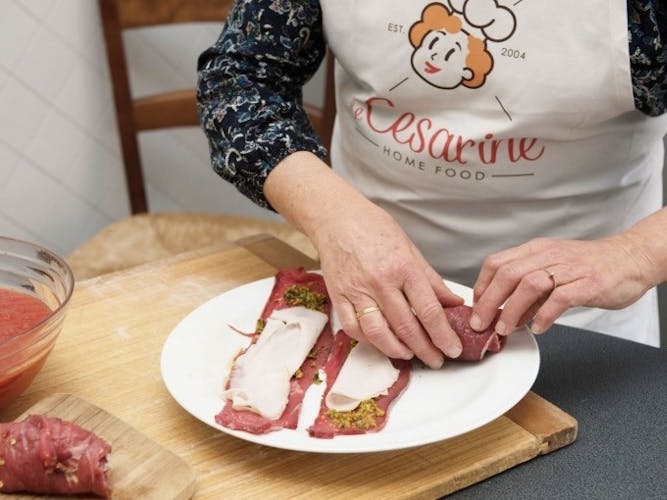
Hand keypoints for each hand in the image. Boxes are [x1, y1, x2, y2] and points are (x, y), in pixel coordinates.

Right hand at [265, 152, 462, 367]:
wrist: (336, 218)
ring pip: (378, 332)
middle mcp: (380, 281)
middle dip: (425, 349)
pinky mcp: (338, 296)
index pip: (428, 309)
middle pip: (406, 326)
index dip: (443, 334)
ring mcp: (357, 291)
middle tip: (437, 360)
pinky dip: (368, 341)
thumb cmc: (374, 229)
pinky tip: (381, 343)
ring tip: (410, 355)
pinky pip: (353, 328)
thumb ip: (431, 279)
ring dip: (397, 350)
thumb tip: (453, 303)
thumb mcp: (410, 249)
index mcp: (403, 267)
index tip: (453, 349)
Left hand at [470, 235, 654, 335]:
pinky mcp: (588, 283)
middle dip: (489, 302)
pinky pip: (560, 298)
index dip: (482, 286)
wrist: (632, 258)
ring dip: (512, 309)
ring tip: (505, 329)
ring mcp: (569, 268)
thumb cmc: (591, 266)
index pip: (497, 263)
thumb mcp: (554, 270)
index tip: (476, 306)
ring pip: (529, 284)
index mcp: (537, 250)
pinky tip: (538, 327)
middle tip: (480, 324)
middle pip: (507, 274)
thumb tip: (505, 313)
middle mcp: (549, 255)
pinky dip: (544, 315)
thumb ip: (530, 291)